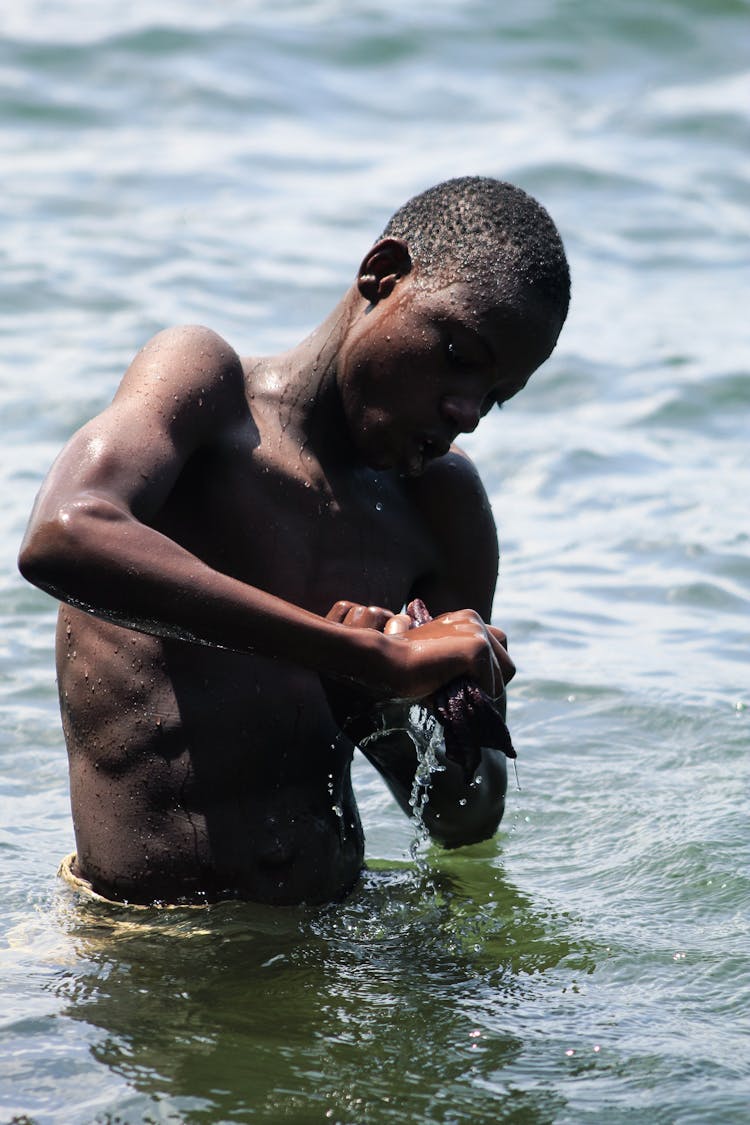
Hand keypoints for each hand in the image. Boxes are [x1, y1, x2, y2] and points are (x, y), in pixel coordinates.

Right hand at [325, 600, 513, 699]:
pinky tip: (449, 688)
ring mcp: (477, 632)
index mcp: (466, 619)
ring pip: (503, 678)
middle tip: (463, 691)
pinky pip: (491, 685)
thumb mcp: (437, 658)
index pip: (499, 649)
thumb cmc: (403, 666)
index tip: (465, 683)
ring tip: (452, 689)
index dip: (488, 672)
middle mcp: (475, 619)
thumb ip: (459, 662)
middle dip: (491, 684)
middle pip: (509, 665)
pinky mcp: (477, 648)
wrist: (384, 661)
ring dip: (481, 693)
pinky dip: (473, 695)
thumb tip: (482, 689)